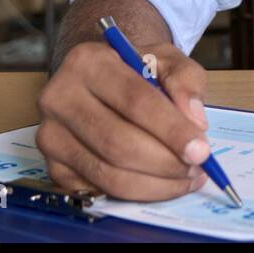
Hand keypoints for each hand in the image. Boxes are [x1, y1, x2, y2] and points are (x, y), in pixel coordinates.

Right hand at [36, 41, 212, 200]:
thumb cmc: (136, 69)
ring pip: (108, 173)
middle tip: (197, 167)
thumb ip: (186, 82)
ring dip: (155, 184)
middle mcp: (59, 98)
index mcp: (88, 62)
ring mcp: (51, 135)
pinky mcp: (53, 167)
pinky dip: (136, 193)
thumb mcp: (167, 60)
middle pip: (118, 143)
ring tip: (185, 177)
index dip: (171, 130)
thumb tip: (195, 121)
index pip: (134, 101)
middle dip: (165, 162)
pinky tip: (160, 182)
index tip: (201, 151)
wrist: (100, 80)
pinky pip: (99, 190)